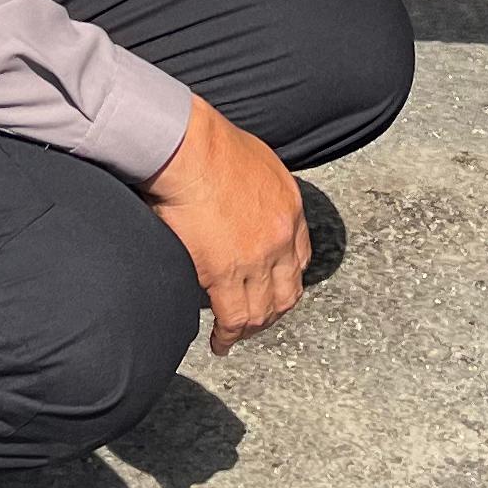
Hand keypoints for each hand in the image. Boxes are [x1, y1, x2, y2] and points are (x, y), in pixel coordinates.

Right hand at [145, 96, 308, 352]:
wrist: (187, 146)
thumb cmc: (206, 143)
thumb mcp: (254, 161)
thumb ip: (258, 188)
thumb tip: (242, 200)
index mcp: (289, 207)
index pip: (300, 257)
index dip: (287, 278)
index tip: (273, 288)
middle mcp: (281, 236)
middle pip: (288, 291)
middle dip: (274, 311)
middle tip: (258, 321)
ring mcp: (258, 257)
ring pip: (263, 310)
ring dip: (251, 328)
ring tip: (236, 337)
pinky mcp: (226, 272)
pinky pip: (233, 317)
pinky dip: (229, 336)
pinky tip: (220, 343)